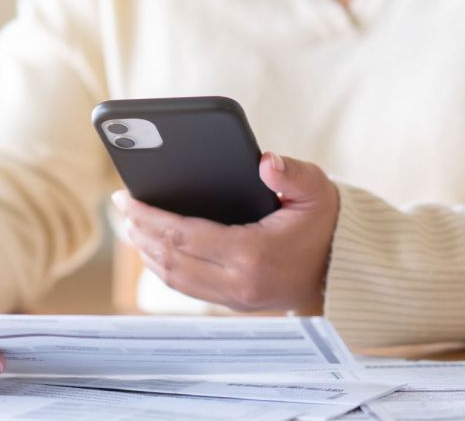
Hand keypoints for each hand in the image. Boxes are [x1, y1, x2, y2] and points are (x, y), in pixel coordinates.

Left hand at [113, 152, 338, 313]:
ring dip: (148, 252)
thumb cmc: (325, 223)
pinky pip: (188, 287)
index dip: (149, 218)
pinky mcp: (235, 303)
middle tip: (122, 206)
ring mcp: (236, 298)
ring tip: (131, 224)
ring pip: (175, 279)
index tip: (126, 198)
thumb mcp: (317, 188)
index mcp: (254, 254)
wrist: (343, 266)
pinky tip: (154, 245)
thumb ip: (291, 172)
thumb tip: (264, 161)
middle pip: (171, 260)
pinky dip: (165, 266)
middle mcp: (240, 283)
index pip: (184, 237)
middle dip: (140, 232)